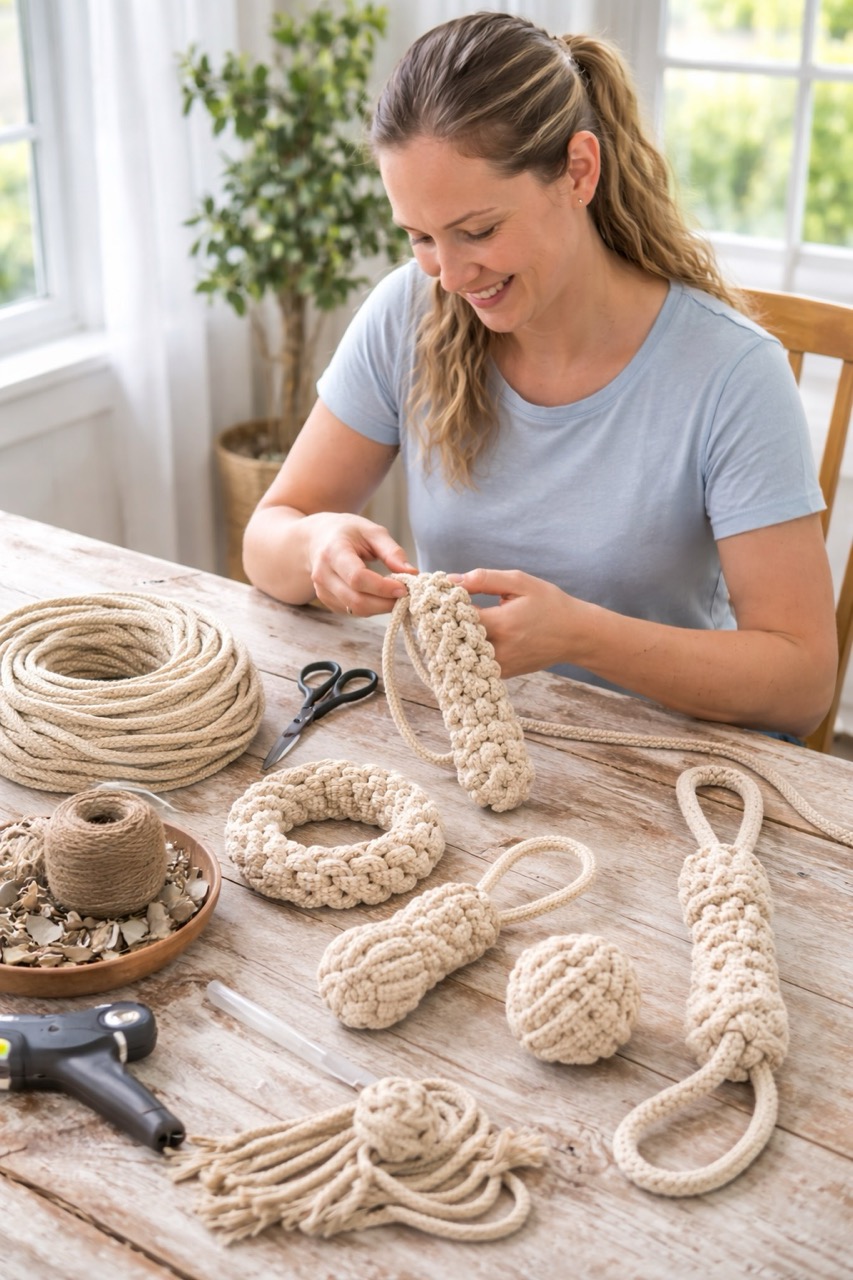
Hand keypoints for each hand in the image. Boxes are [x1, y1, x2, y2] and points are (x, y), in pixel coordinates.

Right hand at [305, 512, 417, 614]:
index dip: (383, 587)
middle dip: (386, 603)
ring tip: (395, 595)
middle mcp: (323, 574)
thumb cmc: (347, 532)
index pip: (357, 578)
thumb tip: (412, 573)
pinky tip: (380, 596)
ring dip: (380, 607)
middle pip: (357, 600)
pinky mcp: (326, 601)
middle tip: (406, 596)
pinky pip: (352, 611)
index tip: (405, 588)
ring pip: (356, 610)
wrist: (316, 538)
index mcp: (334, 551)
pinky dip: (371, 607)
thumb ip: (392, 552)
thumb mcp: (372, 532)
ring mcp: (322, 590)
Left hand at [448, 568, 586, 677]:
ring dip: (456, 638)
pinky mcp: (502, 674)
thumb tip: (452, 580)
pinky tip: (471, 636)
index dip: (445, 606)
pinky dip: (469, 649)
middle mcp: (499, 650)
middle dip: (447, 623)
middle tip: (443, 610)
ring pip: (463, 653)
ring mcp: (500, 666)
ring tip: (456, 622)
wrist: (575, 635)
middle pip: (455, 639)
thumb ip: (483, 579)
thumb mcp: (519, 583)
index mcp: (502, 624)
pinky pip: (475, 661)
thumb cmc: (549, 604)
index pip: (456, 618)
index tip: (442, 597)